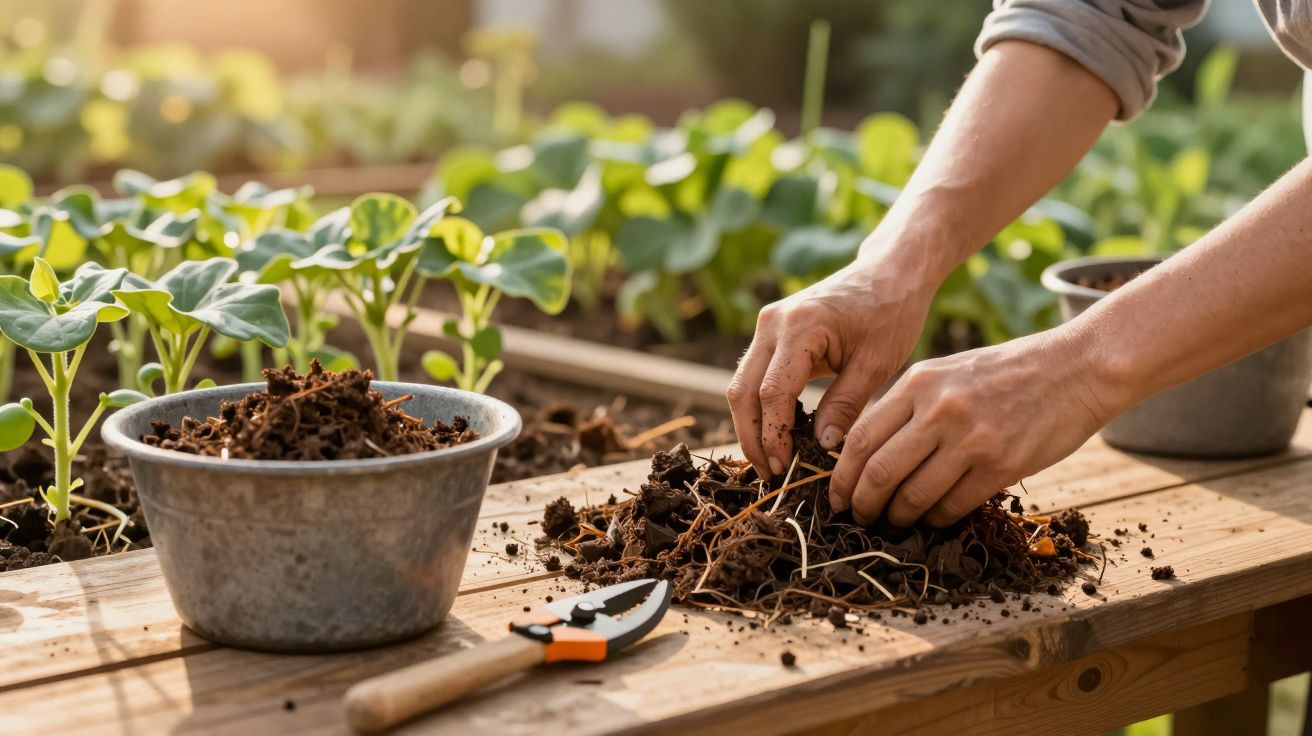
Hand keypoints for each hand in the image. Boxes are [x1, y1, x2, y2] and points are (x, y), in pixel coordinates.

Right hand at [727, 248, 935, 478]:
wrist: (889, 272)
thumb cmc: (891, 313)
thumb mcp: (876, 364)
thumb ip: (846, 405)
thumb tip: (821, 446)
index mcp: (802, 326)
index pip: (772, 393)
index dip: (774, 435)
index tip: (786, 467)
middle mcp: (773, 322)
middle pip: (743, 391)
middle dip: (752, 436)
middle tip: (771, 473)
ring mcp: (767, 324)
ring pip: (741, 384)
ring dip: (751, 424)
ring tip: (771, 460)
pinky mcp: (770, 331)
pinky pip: (753, 374)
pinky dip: (759, 406)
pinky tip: (777, 433)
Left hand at [828, 329, 1117, 526]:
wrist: (1078, 366)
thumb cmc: (1008, 372)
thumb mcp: (948, 373)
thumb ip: (910, 406)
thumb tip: (869, 452)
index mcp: (918, 383)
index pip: (859, 439)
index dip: (841, 477)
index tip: (838, 496)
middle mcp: (938, 410)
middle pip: (878, 472)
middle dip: (861, 504)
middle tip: (859, 518)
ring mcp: (970, 439)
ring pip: (912, 496)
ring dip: (898, 517)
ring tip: (894, 521)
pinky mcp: (1001, 465)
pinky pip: (953, 506)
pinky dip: (937, 519)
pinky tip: (935, 518)